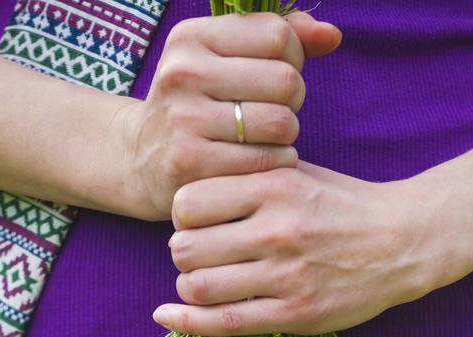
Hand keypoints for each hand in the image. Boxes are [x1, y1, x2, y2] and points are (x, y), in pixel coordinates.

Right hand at [119, 13, 340, 220]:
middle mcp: (184, 72)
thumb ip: (279, 39)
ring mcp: (184, 120)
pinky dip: (276, 165)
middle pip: (285, 80)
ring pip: (280, 123)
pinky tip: (259, 165)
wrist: (140, 160)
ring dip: (286, 136)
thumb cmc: (197, 104)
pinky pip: (266, 162)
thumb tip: (332, 35)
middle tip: (275, 114)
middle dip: (293, 101)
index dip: (293, 59)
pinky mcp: (191, 164)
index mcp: (192, 37)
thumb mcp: (222, 59)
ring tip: (267, 140)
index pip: (278, 35)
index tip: (277, 78)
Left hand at [153, 162, 439, 335]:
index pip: (188, 202)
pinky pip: (225, 322)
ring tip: (206, 282)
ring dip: (190, 288)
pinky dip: (187, 321)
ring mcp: (287, 275)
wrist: (403, 242)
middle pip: (185, 247)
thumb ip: (247, 179)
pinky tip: (167, 315)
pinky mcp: (296, 313)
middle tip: (199, 255)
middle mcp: (278, 230)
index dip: (181, 215)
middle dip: (183, 254)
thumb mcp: (298, 174)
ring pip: (200, 287)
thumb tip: (186, 199)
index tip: (195, 222)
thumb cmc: (343, 206)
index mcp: (274, 187)